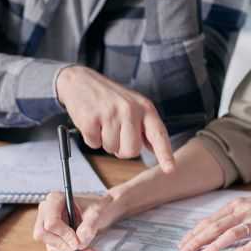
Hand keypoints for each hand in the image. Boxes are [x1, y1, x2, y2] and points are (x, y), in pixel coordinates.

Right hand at [33, 192, 126, 250]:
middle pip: (43, 234)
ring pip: (49, 244)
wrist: (102, 211)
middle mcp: (47, 210)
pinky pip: (55, 249)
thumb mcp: (97, 213)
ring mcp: (47, 224)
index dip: (64, 234)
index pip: (51, 222)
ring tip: (87, 250)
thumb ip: (89, 226)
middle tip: (79, 247)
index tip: (78, 241)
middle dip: (62, 244)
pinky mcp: (52, 235)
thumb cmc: (98, 207)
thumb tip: (79, 242)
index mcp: (55, 199)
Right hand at [57, 66, 174, 172]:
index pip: (158, 134)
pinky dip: (91, 138)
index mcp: (144, 107)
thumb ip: (144, 126)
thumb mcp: (133, 105)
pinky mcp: (91, 119)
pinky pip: (94, 144)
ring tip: (102, 123)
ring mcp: (110, 114)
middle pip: (131, 151)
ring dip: (105, 141)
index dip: (165, 154)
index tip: (170, 169)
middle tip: (115, 133)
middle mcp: (130, 110)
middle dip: (122, 149)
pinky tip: (92, 122)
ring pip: (111, 149)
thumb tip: (154, 149)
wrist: (80, 81)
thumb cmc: (109, 96)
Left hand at [178, 194, 250, 250]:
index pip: (211, 220)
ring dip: (215, 245)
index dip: (195, 232)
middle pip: (216, 226)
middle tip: (185, 250)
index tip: (184, 241)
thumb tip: (209, 226)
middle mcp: (244, 211)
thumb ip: (229, 215)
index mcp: (237, 205)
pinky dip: (242, 250)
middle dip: (198, 240)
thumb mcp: (247, 205)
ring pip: (231, 234)